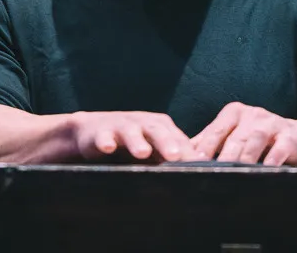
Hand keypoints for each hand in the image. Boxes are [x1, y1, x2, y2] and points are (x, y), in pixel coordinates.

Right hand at [68, 111, 204, 162]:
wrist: (93, 131)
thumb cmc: (132, 143)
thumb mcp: (155, 149)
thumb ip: (175, 157)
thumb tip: (204, 173)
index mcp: (161, 127)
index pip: (178, 140)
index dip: (188, 153)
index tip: (200, 168)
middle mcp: (143, 123)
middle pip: (157, 131)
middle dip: (166, 143)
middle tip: (175, 156)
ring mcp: (122, 126)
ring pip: (131, 132)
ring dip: (137, 141)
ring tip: (142, 153)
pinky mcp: (100, 132)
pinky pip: (103, 137)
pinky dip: (105, 141)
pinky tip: (108, 148)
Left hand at [191, 102, 296, 165]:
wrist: (294, 136)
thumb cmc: (254, 138)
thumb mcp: (232, 134)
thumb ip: (208, 142)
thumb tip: (178, 154)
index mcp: (233, 113)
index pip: (215, 130)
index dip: (204, 147)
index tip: (193, 162)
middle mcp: (251, 114)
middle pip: (234, 138)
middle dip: (223, 156)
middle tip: (212, 174)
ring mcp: (271, 123)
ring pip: (255, 140)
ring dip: (245, 158)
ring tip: (236, 174)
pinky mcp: (289, 136)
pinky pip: (281, 148)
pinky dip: (273, 159)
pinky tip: (266, 170)